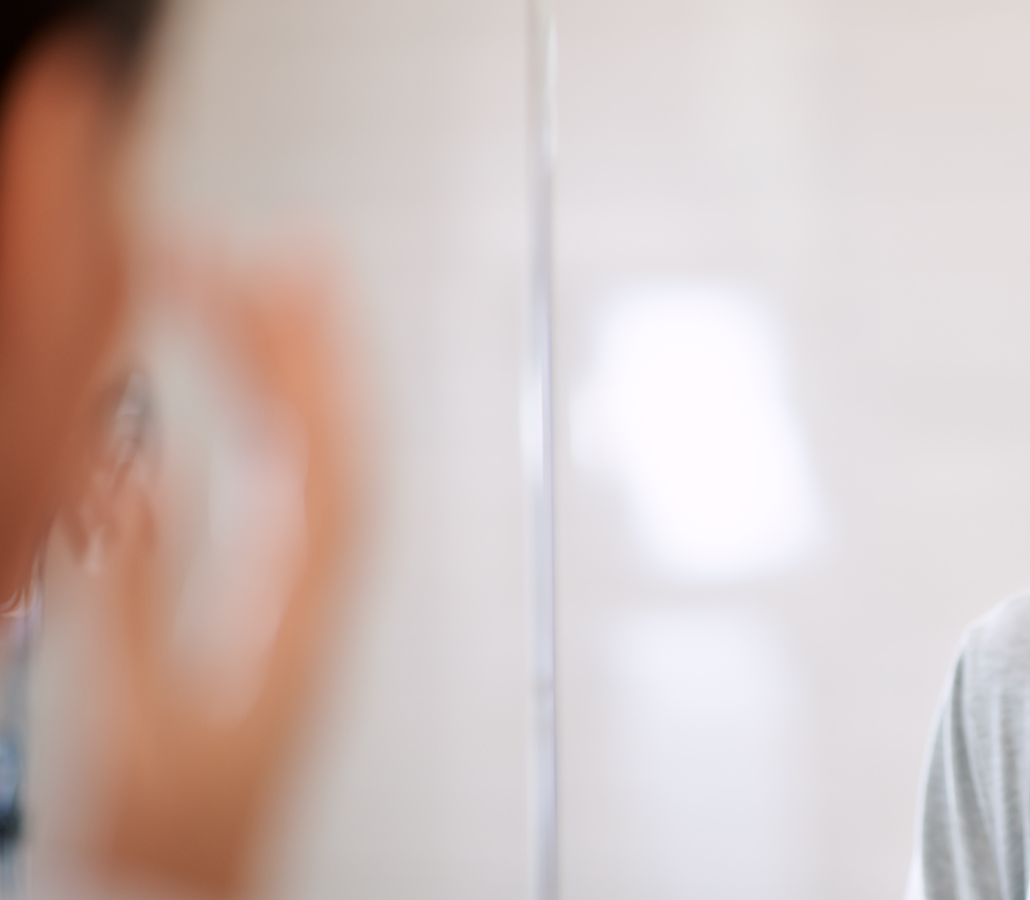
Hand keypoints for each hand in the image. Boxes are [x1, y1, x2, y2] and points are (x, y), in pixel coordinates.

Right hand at [71, 252, 354, 896]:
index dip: (299, 362)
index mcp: (297, 613)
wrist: (186, 893)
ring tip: (274, 299)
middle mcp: (318, 596)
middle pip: (334, 446)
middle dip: (313, 346)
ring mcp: (303, 601)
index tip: (269, 281)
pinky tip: (252, 404)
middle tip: (286, 255)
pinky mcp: (277, 612)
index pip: (317, 459)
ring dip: (302, 382)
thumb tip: (144, 468)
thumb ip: (136, 588)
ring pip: (323, 468)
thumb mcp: (131, 708)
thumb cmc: (168, 828)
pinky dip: (280, 434)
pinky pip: (296, 500)